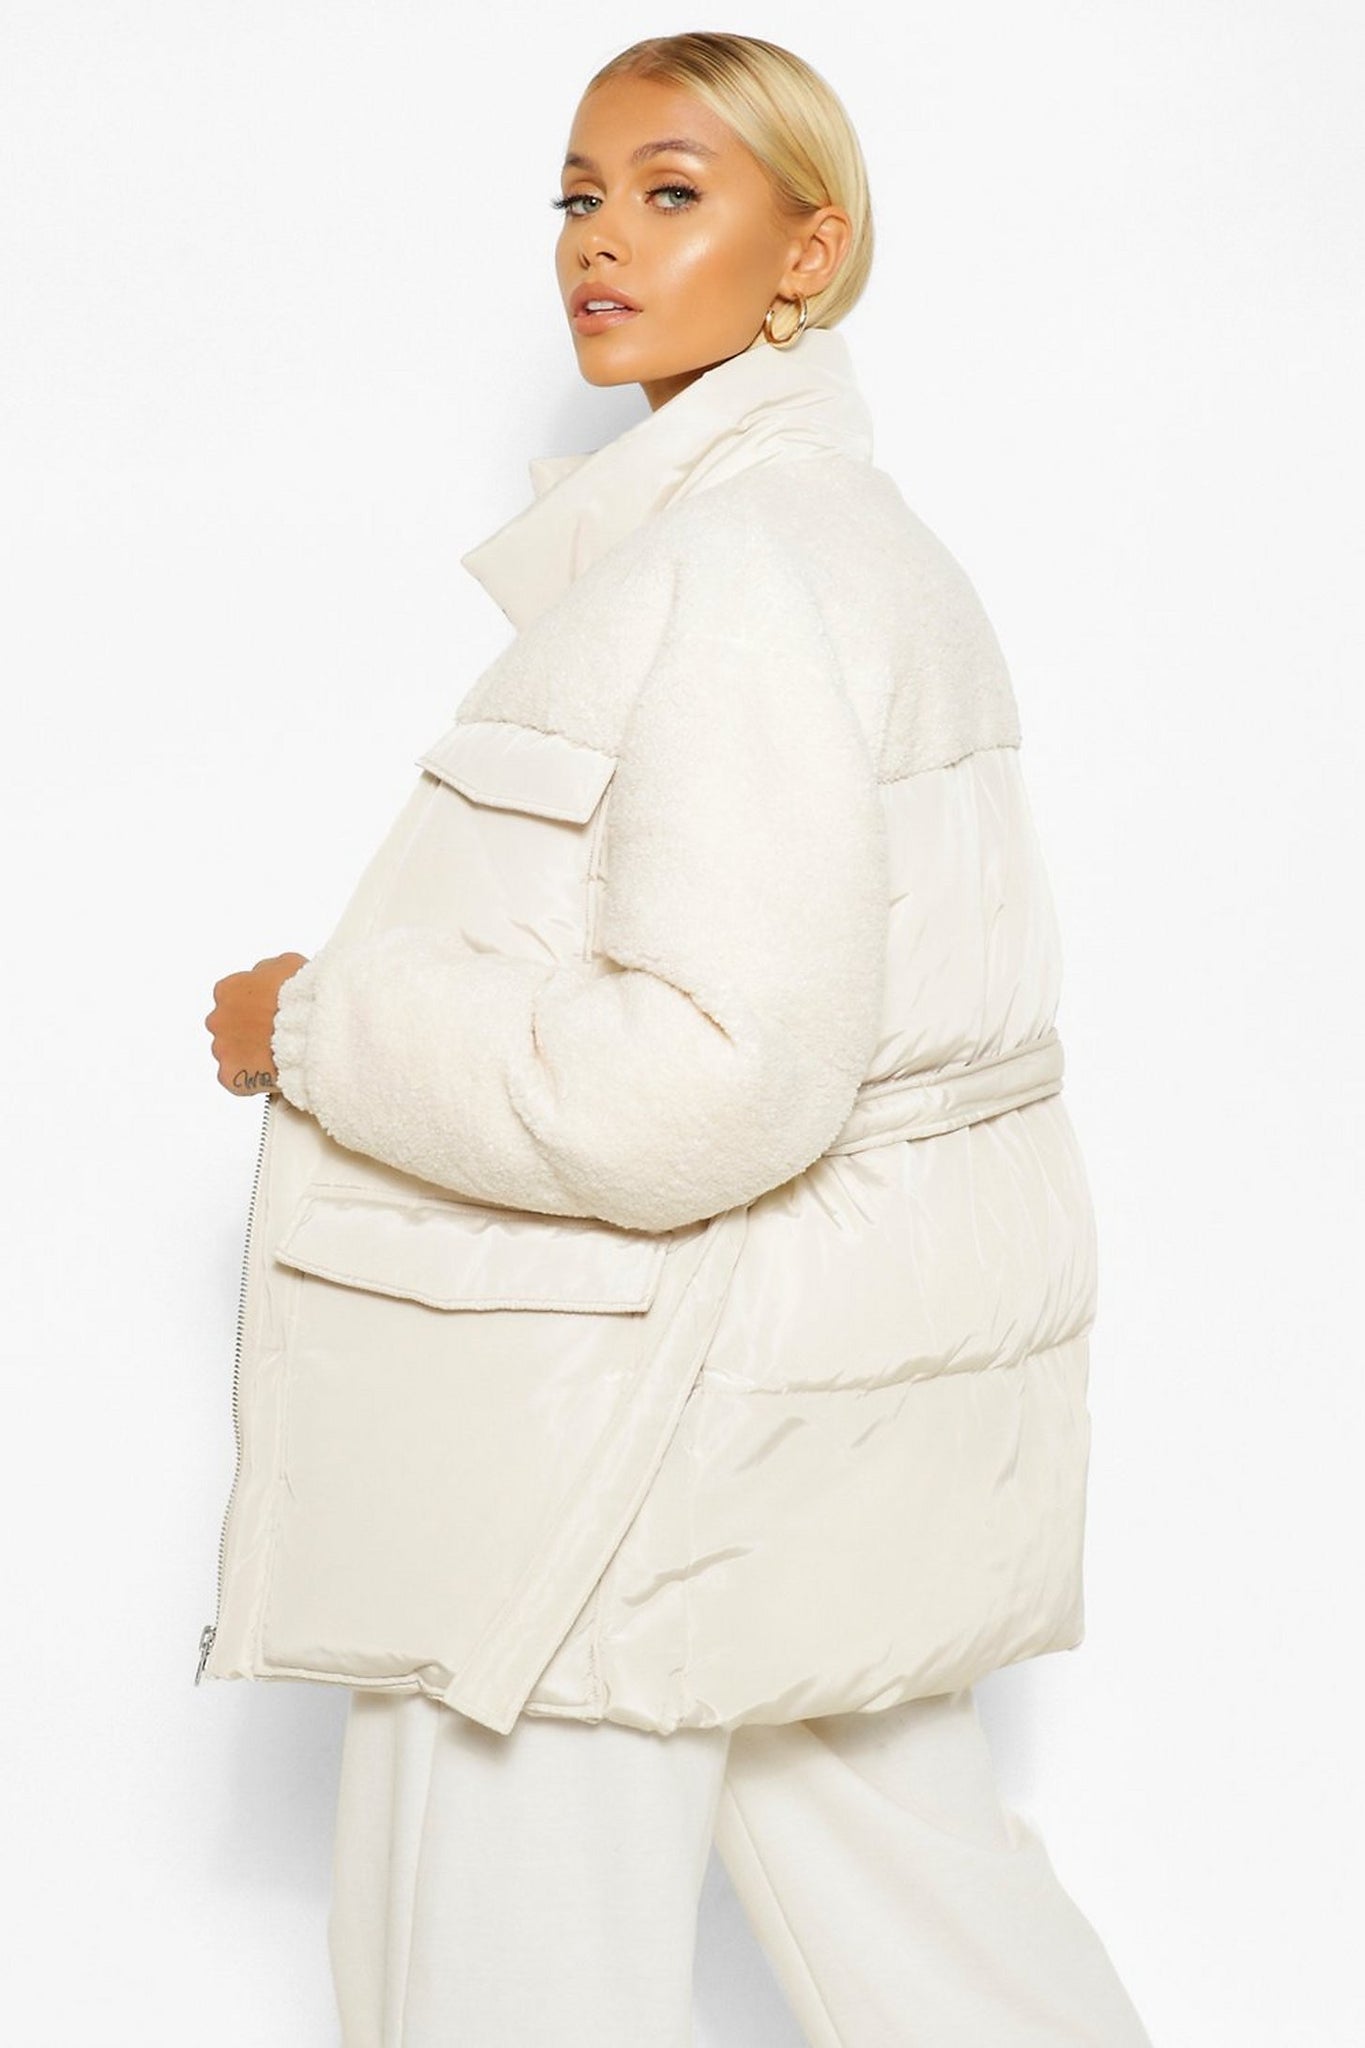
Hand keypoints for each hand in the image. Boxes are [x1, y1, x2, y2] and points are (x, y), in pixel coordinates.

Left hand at [205, 953, 309, 1095]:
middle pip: (229, 1026)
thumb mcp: (288, 964)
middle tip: (275, 1035)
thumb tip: (266, 976)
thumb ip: (268, 971)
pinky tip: (272, 1072)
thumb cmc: (300, 998)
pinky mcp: (229, 1076)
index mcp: (228, 990)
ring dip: (250, 1054)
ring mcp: (221, 1049)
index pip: (233, 997)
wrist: (308, 1030)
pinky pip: (237, 1079)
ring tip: (278, 1056)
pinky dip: (252, 1078)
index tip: (270, 1012)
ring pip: (232, 1053)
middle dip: (248, 1031)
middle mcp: (217, 1019)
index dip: (254, 1006)